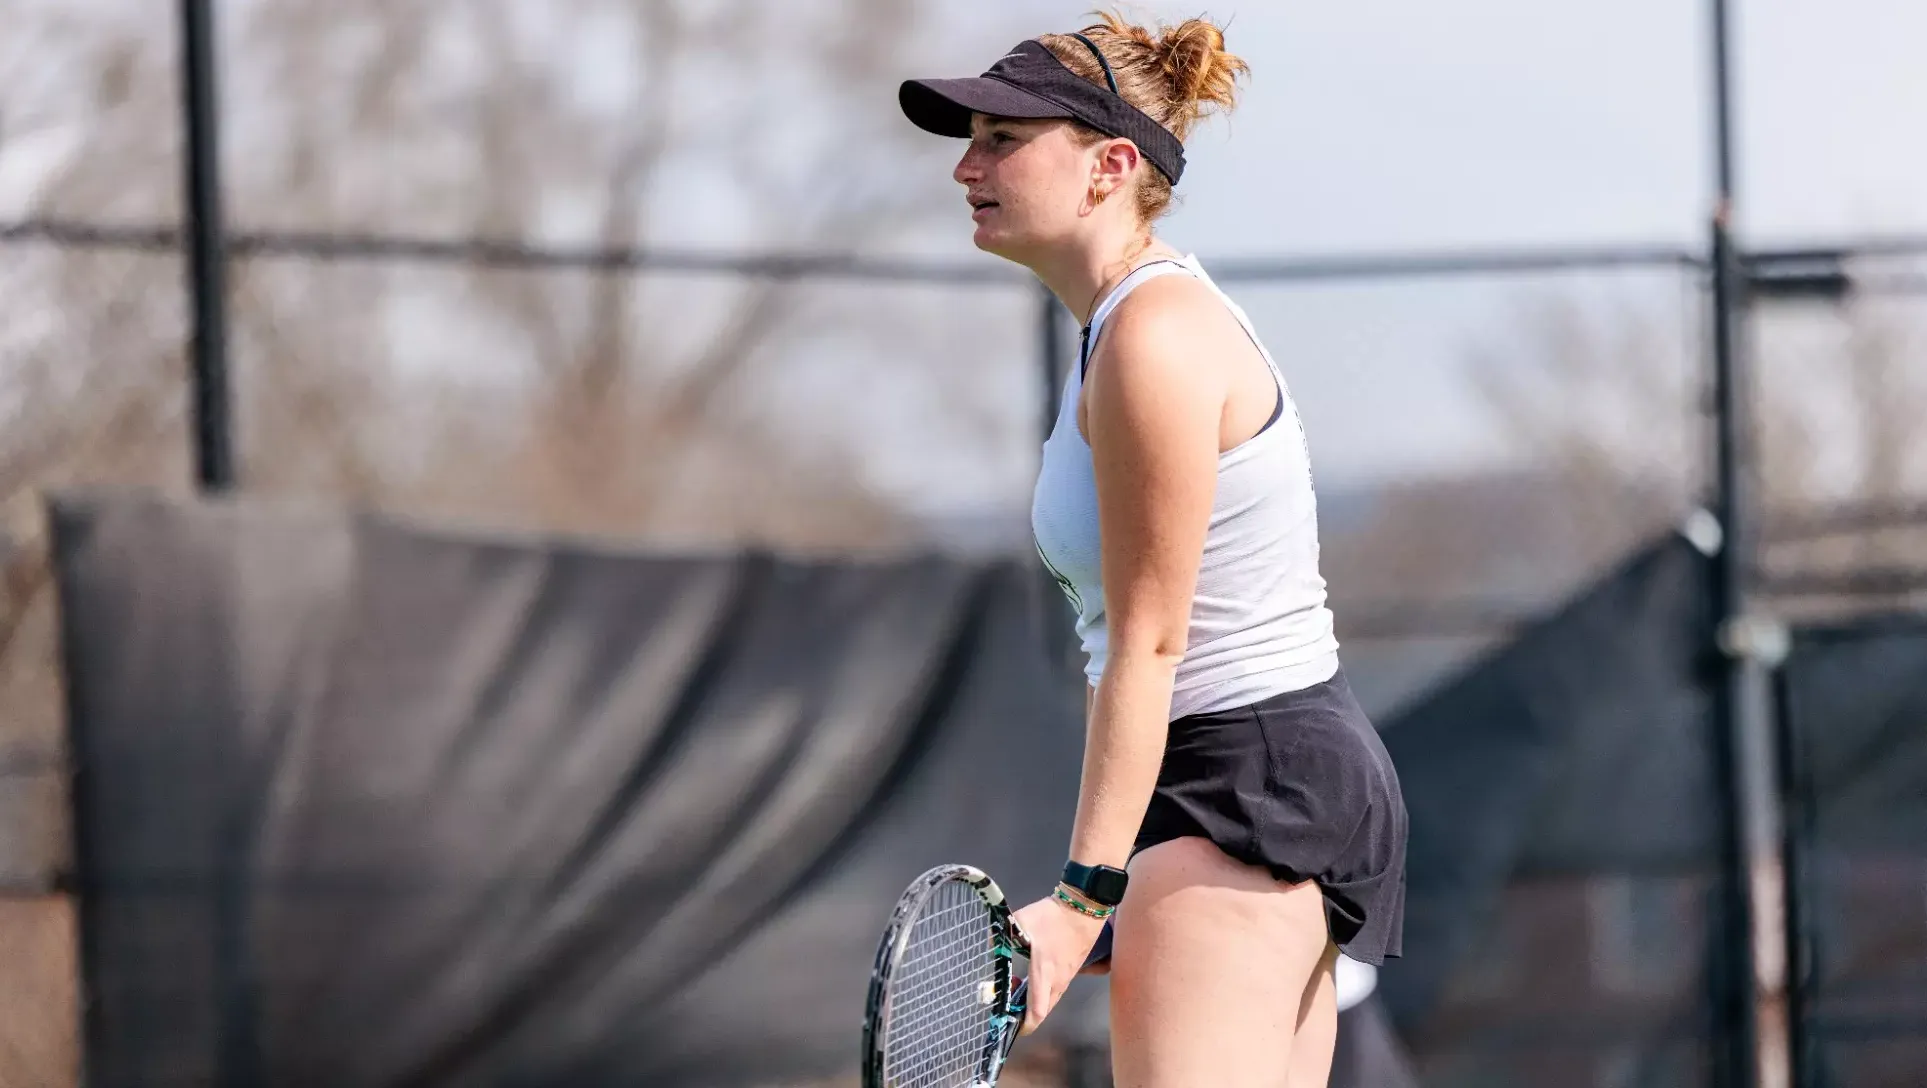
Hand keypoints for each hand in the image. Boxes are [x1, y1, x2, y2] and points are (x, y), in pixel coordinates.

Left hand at [1009, 894, 1109, 1034]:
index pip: (1037, 1011)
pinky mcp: (1071, 970)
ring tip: (1016, 981)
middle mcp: (1057, 981)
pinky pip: (1055, 990)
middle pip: (1043, 1011)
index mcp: (1044, 973)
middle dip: (1024, 1012)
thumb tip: (991, 943)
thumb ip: (1003, 934)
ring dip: (1033, 999)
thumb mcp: (1020, 920)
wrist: (1084, 908)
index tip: (1011, 1025)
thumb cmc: (1053, 917)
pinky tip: (1032, 973)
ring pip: (1050, 1000)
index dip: (1024, 1025)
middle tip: (1008, 997)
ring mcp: (1067, 977)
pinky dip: (1042, 990)